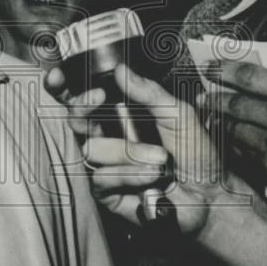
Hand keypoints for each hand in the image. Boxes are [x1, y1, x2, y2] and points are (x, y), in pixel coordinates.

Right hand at [48, 63, 223, 234]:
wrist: (209, 195)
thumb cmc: (197, 153)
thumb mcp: (179, 114)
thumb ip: (149, 92)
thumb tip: (120, 70)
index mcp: (120, 115)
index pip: (82, 98)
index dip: (63, 87)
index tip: (57, 76)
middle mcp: (107, 137)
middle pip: (73, 119)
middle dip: (81, 105)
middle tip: (99, 98)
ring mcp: (104, 165)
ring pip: (91, 149)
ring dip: (129, 152)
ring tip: (162, 159)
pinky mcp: (105, 192)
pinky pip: (103, 178)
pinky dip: (132, 175)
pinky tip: (153, 177)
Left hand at [200, 61, 266, 191]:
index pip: (250, 76)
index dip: (223, 69)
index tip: (208, 66)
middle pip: (235, 104)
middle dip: (212, 99)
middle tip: (201, 97)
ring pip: (233, 129)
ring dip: (219, 122)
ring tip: (211, 117)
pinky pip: (240, 152)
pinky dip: (231, 144)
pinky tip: (228, 139)